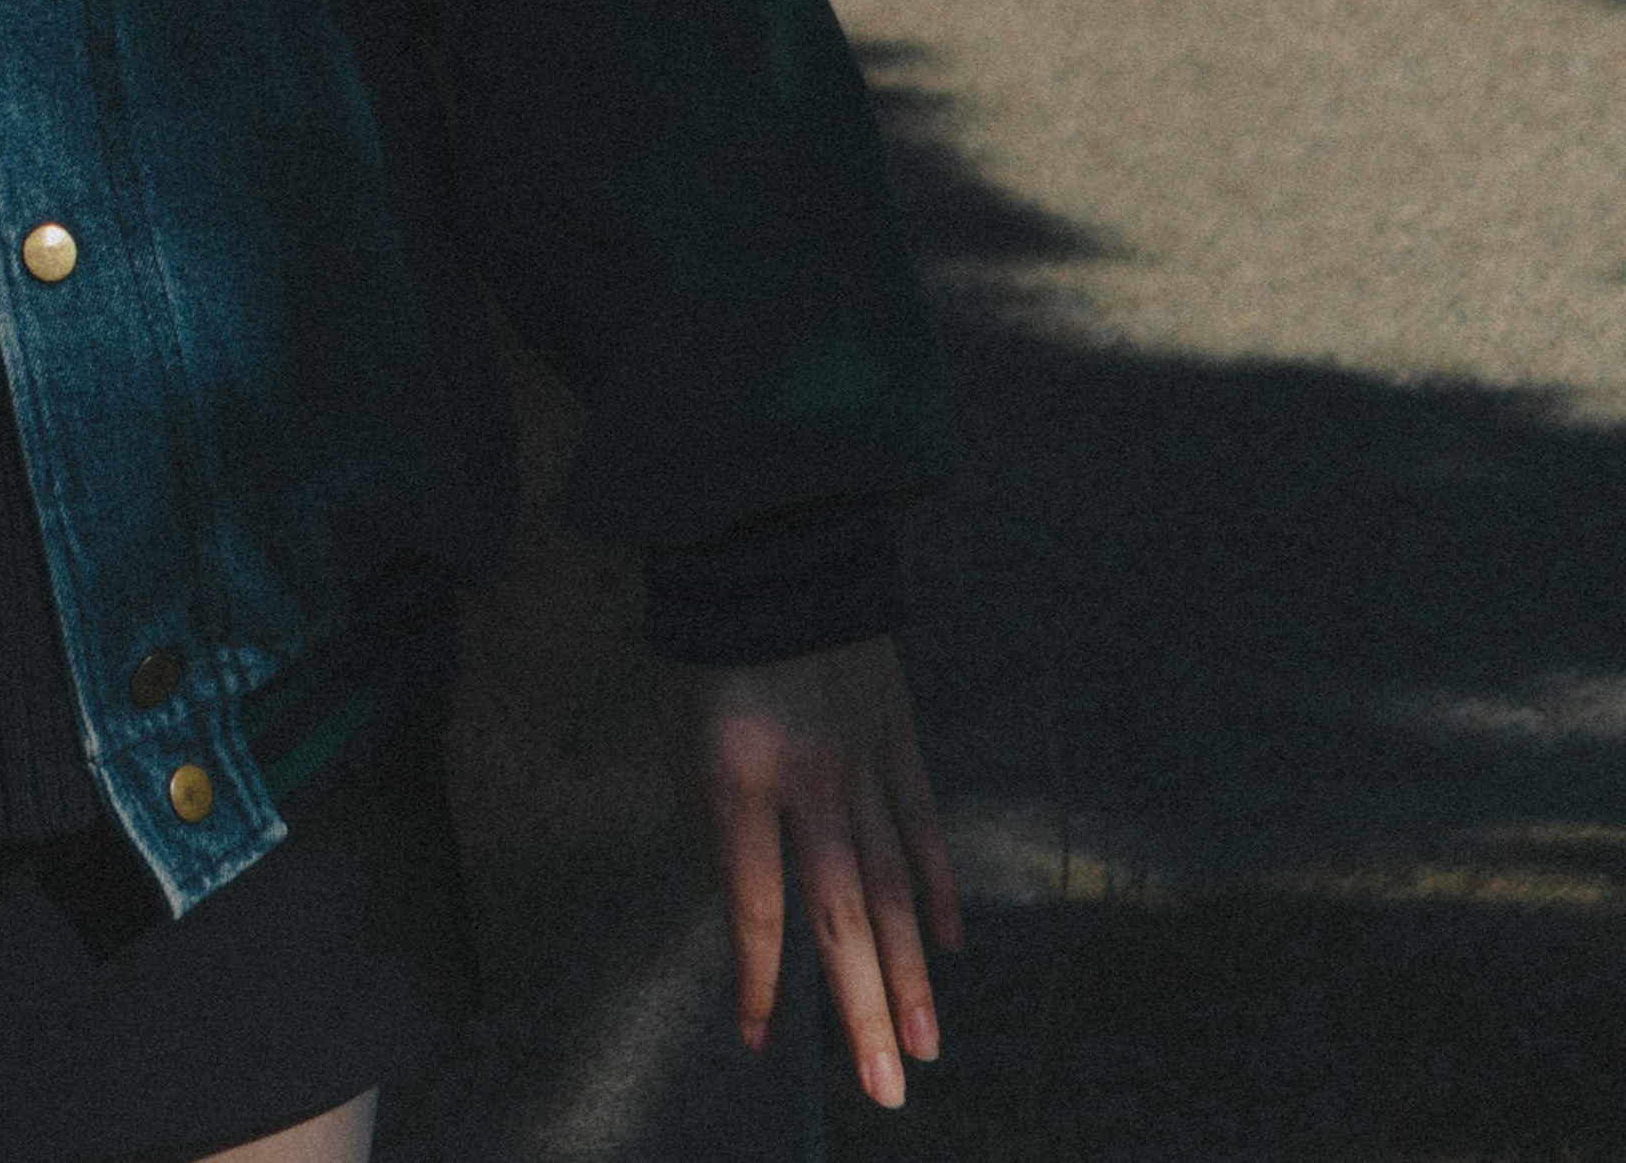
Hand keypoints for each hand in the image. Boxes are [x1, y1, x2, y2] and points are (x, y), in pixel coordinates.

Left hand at [653, 636, 960, 1112]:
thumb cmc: (704, 634)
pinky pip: (922, 823)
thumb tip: (737, 907)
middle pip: (841, 917)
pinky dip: (938, 887)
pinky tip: (950, 948)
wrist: (770, 528)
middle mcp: (809, 779)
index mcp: (739, 776)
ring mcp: (863, 757)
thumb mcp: (675, 723)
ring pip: (893, 886)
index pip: (754, 907)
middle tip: (889, 1097)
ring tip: (926, 1049)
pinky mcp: (899, 732)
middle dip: (862, 1014)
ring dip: (909, 974)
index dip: (758, 981)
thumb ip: (706, 820)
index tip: (760, 1044)